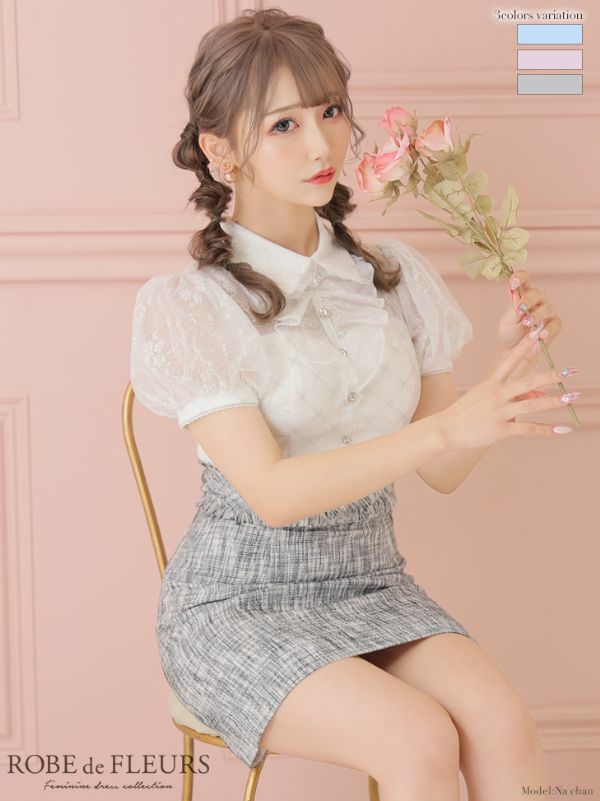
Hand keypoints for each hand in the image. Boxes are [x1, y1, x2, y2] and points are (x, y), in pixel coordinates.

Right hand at [436, 330, 575, 449]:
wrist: (445, 429)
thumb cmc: (464, 413)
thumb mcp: (485, 398)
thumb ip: (512, 395)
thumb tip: (538, 394)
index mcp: (491, 384)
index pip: (511, 361)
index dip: (525, 347)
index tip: (537, 334)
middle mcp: (497, 395)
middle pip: (527, 382)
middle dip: (550, 376)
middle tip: (569, 371)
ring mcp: (499, 412)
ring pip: (532, 405)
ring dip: (554, 401)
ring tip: (571, 397)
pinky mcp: (501, 430)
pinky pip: (528, 429)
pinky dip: (546, 430)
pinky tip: (561, 430)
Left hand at [497, 269, 562, 352]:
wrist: (513, 350)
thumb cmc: (509, 331)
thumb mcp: (507, 320)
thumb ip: (513, 308)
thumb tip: (517, 296)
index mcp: (524, 294)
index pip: (525, 279)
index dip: (520, 278)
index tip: (514, 283)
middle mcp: (538, 301)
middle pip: (537, 293)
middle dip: (528, 300)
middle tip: (520, 310)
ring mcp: (547, 313)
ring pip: (548, 308)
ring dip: (537, 315)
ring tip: (527, 323)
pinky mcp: (554, 326)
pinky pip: (555, 324)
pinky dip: (548, 329)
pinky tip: (540, 334)